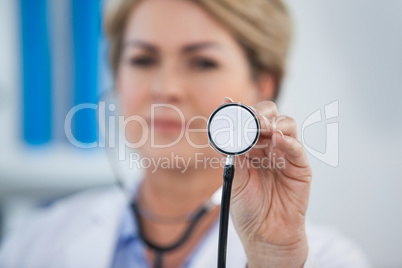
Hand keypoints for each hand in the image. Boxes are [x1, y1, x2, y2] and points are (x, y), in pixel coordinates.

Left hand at [226, 99, 312, 267]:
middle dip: (259, 113)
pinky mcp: (300, 166)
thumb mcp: (234, 177)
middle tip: (250, 118)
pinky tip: (277, 139)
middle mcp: (268, 147)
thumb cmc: (248, 207)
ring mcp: (285, 154)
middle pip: (269, 117)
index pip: (247, 122)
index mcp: (250, 148)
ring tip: (263, 127)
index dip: (239, 112)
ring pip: (285, 125)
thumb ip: (233, 153)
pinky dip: (287, 140)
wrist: (264, 233)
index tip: (227, 104)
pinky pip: (295, 147)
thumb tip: (224, 129)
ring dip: (273, 123)